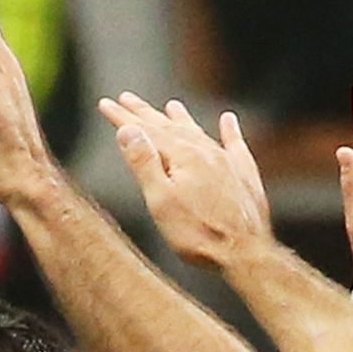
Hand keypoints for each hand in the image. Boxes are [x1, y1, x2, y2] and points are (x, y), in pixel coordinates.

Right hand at [97, 93, 270, 269]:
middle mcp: (205, 152)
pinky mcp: (244, 175)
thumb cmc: (199, 234)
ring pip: (198, 132)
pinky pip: (235, 144)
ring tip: (171, 106)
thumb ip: (144, 163)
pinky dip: (229, 131)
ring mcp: (227, 162)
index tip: (106, 104)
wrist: (246, 253)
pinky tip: (228, 120)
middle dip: (145, 113)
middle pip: (170, 127)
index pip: (146, 130)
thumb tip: (127, 129)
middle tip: (127, 98)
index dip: (123, 117)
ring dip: (181, 119)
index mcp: (183, 156)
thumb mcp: (161, 201)